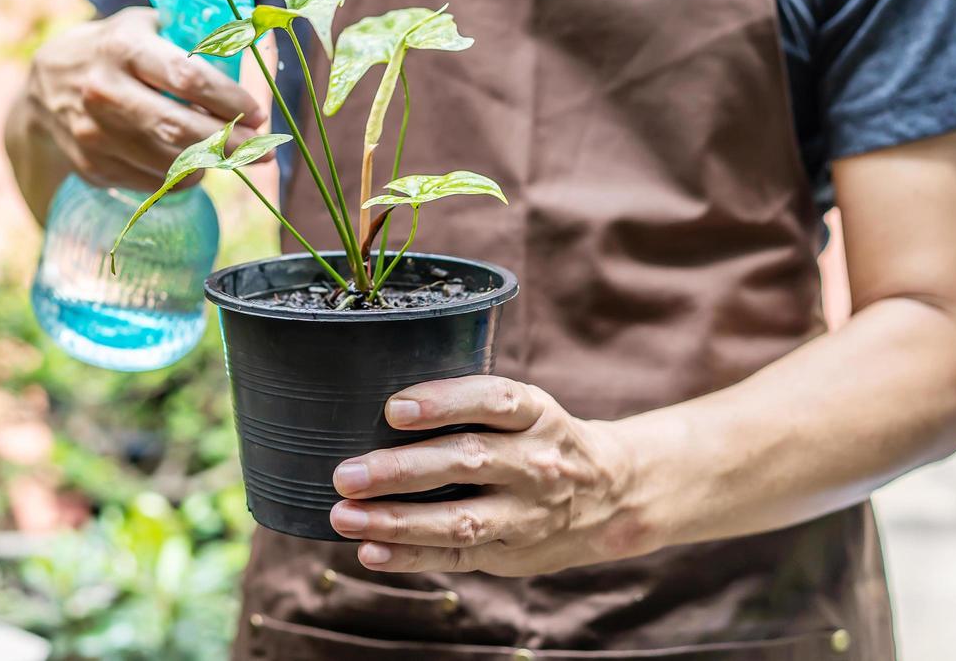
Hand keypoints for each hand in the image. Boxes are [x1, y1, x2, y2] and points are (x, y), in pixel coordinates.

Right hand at [10, 7, 264, 193]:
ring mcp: (96, 134)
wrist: (42, 89)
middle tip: (262, 148)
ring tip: (231, 154)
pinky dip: (183, 176)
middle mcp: (105, 92)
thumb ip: (189, 35)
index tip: (256, 111)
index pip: (186, 76)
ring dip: (212, 163)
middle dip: (231, 142)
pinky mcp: (94, 166)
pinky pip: (154, 182)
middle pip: (180, 128)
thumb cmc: (111, 51)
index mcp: (123, 48)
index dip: (228, 98)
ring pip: (170, 162)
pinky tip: (193, 162)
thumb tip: (251, 45)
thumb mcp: (141, 26)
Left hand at [329, 376, 652, 576]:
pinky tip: (369, 551)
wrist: (611, 495)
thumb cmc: (539, 439)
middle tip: (347, 474)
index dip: (444, 402)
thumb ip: (471, 403)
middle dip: (402, 468)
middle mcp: (535, 463)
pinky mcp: (510, 552)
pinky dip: (410, 557)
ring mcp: (525, 513)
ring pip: (459, 518)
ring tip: (344, 515)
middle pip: (468, 462)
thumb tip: (380, 398)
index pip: (494, 401)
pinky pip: (457, 556)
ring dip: (397, 520)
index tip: (395, 408)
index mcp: (537, 415)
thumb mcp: (526, 408)